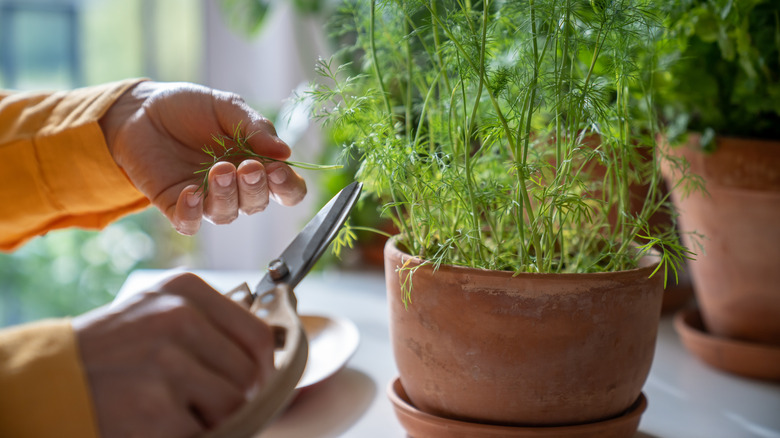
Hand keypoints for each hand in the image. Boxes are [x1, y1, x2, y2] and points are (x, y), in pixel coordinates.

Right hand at [72, 273, 273, 437]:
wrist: (49, 381)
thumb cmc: (114, 351)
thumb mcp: (160, 313)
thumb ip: (212, 326)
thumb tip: (270, 355)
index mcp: (185, 290)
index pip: (258, 334)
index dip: (263, 367)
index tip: (255, 383)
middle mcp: (178, 318)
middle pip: (250, 373)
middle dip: (238, 396)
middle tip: (208, 402)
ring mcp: (166, 362)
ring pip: (233, 404)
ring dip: (214, 416)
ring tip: (179, 407)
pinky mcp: (154, 408)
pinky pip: (205, 431)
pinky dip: (189, 433)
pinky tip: (159, 421)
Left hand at [99, 81, 306, 234]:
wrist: (142, 109)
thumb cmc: (189, 108)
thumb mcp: (226, 107)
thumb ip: (256, 127)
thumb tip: (285, 152)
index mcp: (257, 163)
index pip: (286, 189)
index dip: (288, 187)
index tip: (278, 170)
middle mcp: (235, 187)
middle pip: (258, 203)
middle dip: (256, 188)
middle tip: (248, 167)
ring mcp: (206, 199)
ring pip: (227, 215)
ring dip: (227, 196)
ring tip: (219, 170)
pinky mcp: (175, 205)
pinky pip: (189, 223)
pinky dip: (192, 213)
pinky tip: (190, 193)